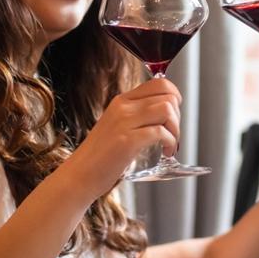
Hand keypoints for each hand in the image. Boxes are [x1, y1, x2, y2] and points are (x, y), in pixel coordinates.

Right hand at [61, 77, 181, 196]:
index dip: (174, 96)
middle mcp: (123, 107)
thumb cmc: (101, 155)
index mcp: (122, 101)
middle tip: (172, 133)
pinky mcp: (128, 141)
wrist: (80, 174)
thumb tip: (165, 113)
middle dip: (178, 116)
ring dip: (176, 128)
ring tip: (170, 143)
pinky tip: (166, 152)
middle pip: (167, 96)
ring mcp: (124, 123)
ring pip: (167, 110)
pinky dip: (170, 142)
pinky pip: (161, 132)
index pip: (158, 83)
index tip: (174, 114)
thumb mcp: (117, 125)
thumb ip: (136, 116)